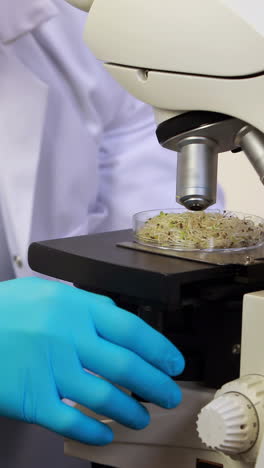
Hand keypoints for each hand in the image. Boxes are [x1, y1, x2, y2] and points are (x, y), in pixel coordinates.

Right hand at [0, 277, 183, 444]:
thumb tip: (116, 314)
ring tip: (142, 418)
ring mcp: (51, 370)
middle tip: (169, 396)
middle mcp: (68, 338)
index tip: (173, 363)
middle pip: (126, 366)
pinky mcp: (32, 399)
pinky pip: (70, 421)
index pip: (131, 329)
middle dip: (156, 385)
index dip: (159, 349)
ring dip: (130, 412)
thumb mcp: (47, 292)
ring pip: (104, 398)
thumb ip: (85, 303)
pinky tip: (104, 435)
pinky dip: (92, 432)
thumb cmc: (6, 310)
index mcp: (75, 308)